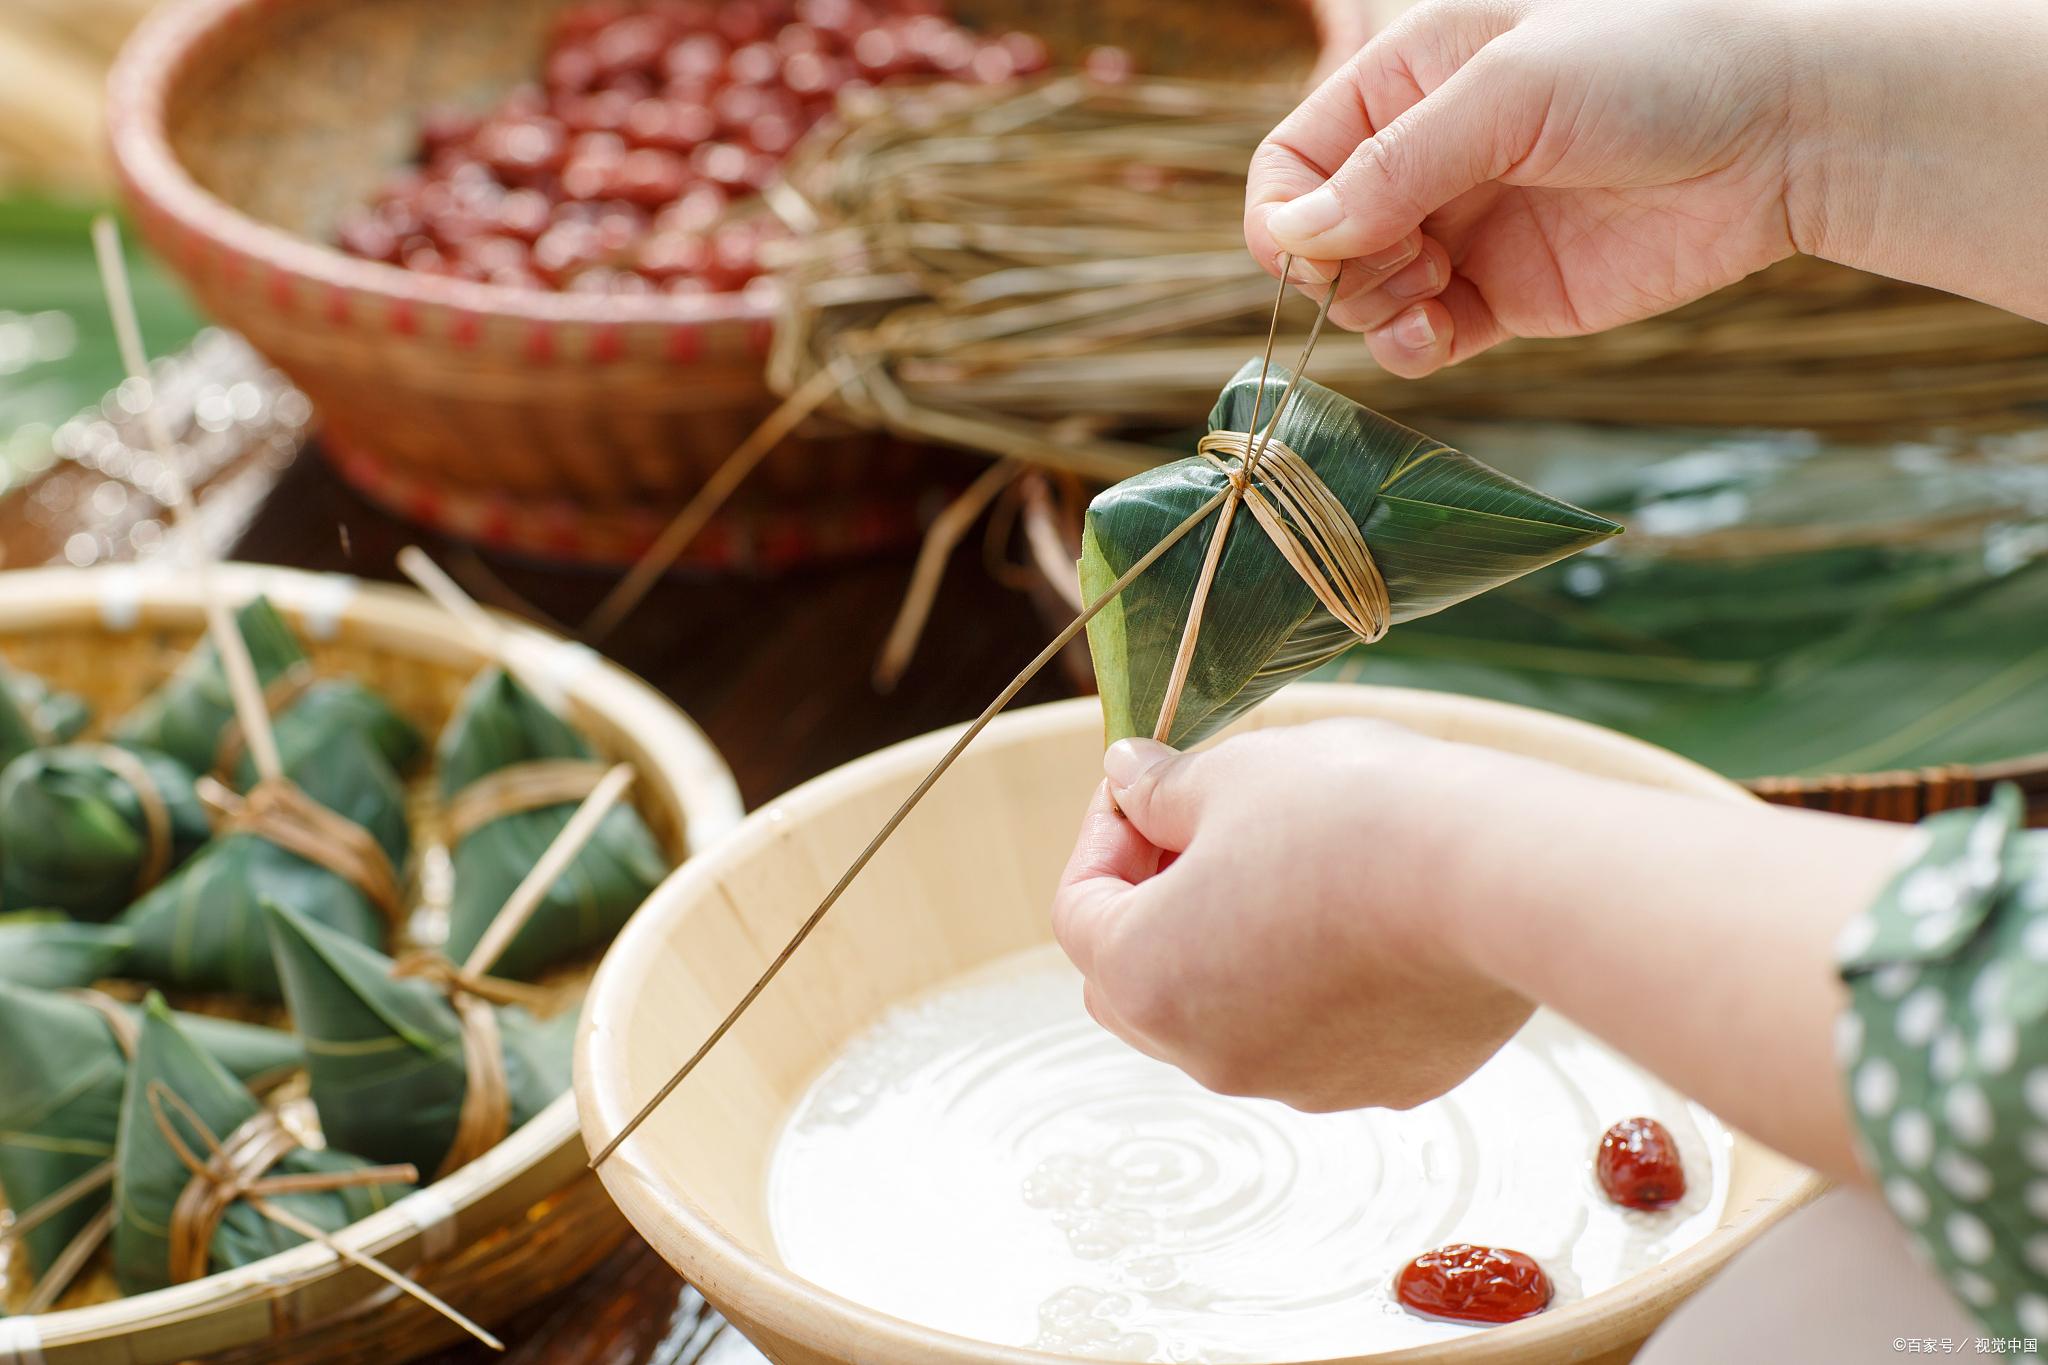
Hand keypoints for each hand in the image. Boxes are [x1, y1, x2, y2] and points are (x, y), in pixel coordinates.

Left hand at [1049, 714, 1911, 1173]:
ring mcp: (1300, 1083)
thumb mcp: (1233, 773)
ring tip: (1290, 863)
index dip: (1105, 832)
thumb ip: (1162, 788)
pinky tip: (1365, 912)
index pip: (1079, 908)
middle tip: (1198, 827)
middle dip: (1154, 903)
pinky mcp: (1387, 1083)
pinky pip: (1322, 1033)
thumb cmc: (1350, 816)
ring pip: (1230, 1014)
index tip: (1147, 784)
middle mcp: (1207, 1055)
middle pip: (1140, 980)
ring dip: (1235, 945)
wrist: (1501, 877)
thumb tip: (1129, 783)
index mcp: (1145, 978)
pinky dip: (1320, 981)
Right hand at [1248, 0, 1803, 377]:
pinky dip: (1409, 350)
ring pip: (1362, 296)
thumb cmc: (1656, 68)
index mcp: (1409, 78)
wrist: (1785, 132)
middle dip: (1336, 268)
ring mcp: (1462, 230)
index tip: (1308, 255)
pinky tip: (1437, 335)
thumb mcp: (1510, 93)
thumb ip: (1393, 166)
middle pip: (1319, 238)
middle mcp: (1425, 157)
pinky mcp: (1504, 296)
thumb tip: (1293, 239)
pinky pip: (1420, 340)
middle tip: (1404, 266)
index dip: (1282, 214)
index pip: (1293, 159)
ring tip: (1434, 295)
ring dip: (1371, 311)